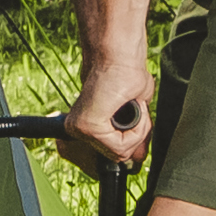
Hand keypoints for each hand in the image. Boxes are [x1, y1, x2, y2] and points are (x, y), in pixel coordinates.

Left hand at [58, 42, 155, 174]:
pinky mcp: (87, 125)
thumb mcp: (134, 114)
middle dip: (137, 136)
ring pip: (121, 152)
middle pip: (119, 156)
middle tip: (137, 111)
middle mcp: (77, 131)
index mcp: (85, 129)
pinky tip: (134, 108)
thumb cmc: (127, 77)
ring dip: (138, 132)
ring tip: (134, 106)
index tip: (138, 120)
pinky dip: (137, 130)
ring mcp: (79, 129)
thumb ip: (131, 139)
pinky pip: (120, 146)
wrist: (119, 55)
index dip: (134, 142)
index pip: (112, 156)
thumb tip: (135, 161)